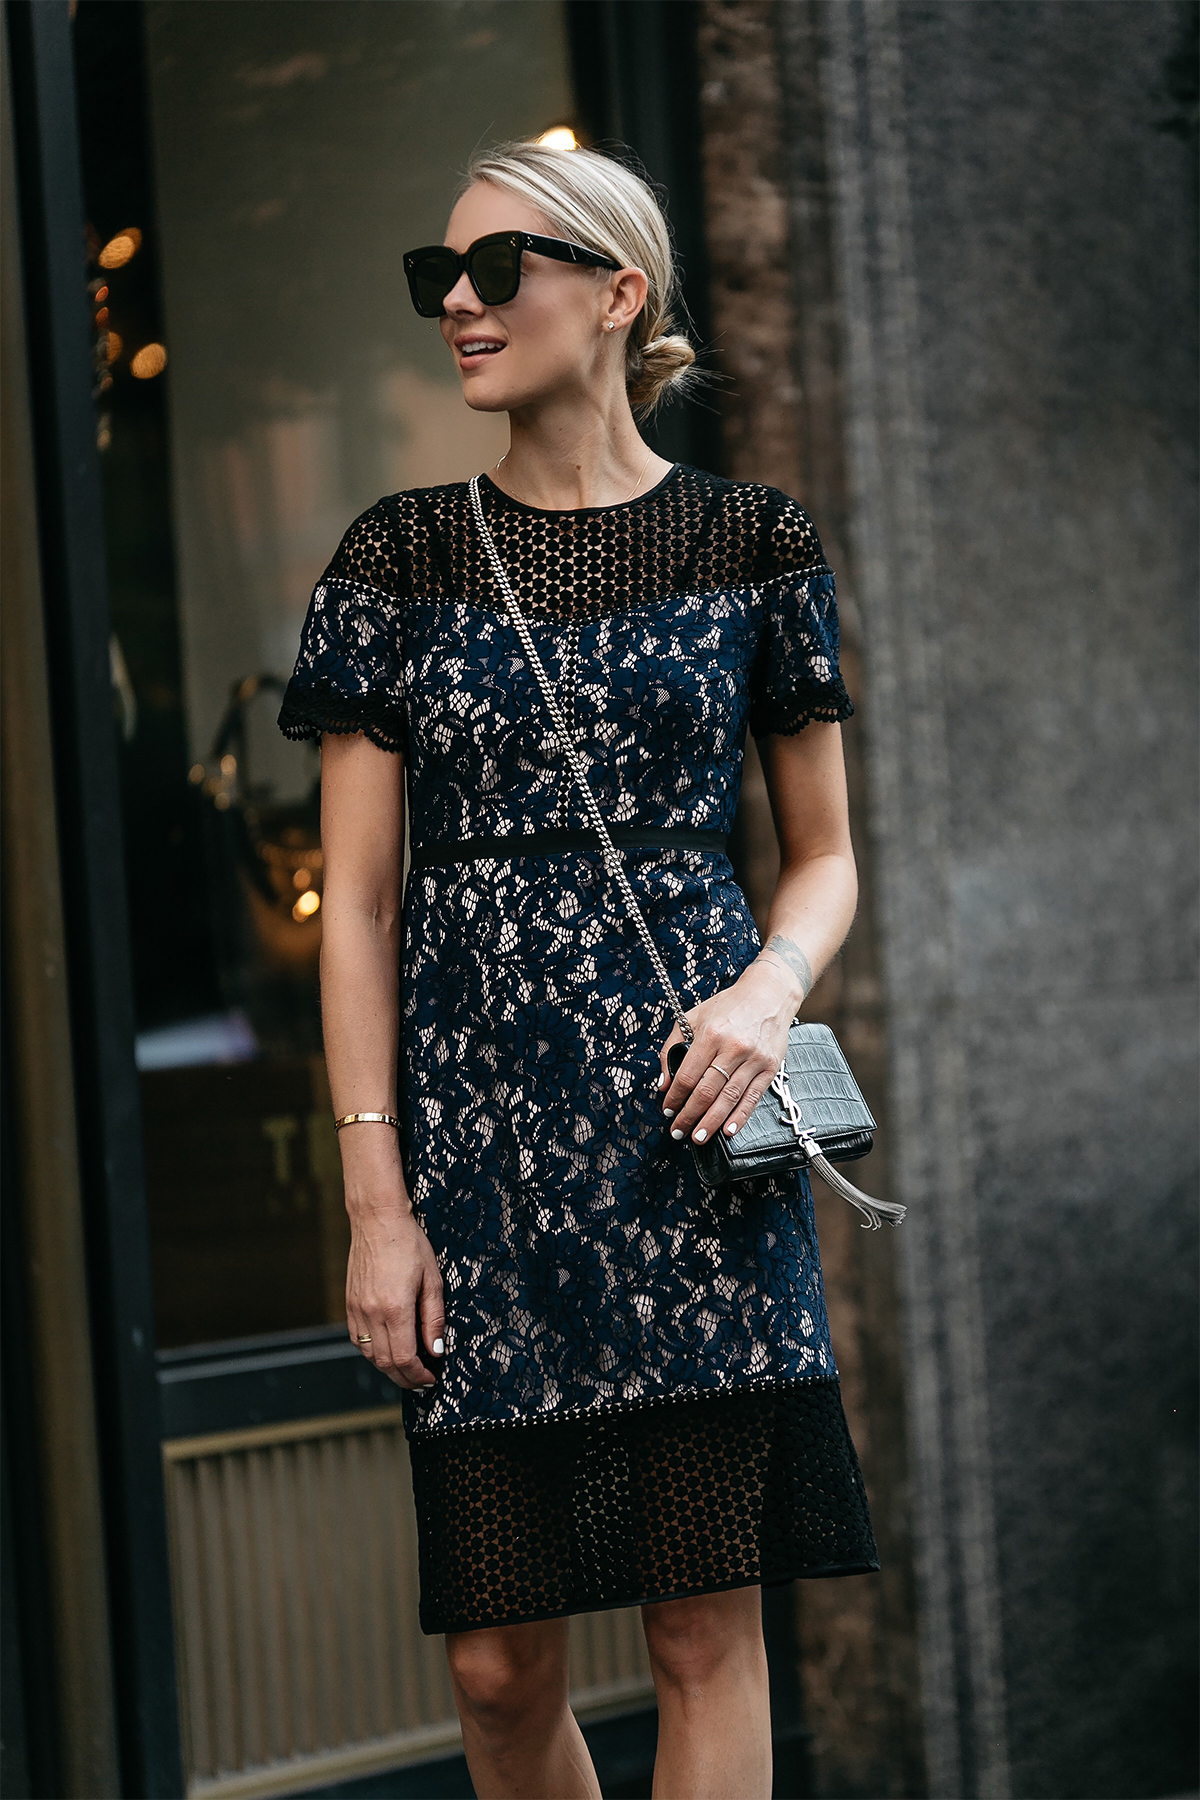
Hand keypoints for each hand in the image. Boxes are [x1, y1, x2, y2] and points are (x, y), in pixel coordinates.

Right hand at [346, 1209, 444, 1388]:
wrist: (377, 1221)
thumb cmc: (409, 1245)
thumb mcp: (432, 1280)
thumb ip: (434, 1319)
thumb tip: (436, 1351)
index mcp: (395, 1308)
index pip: (404, 1359)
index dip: (418, 1375)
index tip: (432, 1378)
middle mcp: (371, 1313)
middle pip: (386, 1363)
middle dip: (405, 1378)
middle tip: (422, 1381)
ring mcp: (356, 1309)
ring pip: (370, 1355)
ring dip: (389, 1368)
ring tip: (407, 1369)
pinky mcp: (349, 1304)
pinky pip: (358, 1340)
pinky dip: (373, 1352)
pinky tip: (388, 1350)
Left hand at [658, 960, 795, 1146]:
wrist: (768, 994)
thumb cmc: (728, 1006)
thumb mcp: (692, 1017)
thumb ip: (672, 1048)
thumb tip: (664, 1083)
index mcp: (711, 1034)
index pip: (687, 1076)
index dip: (674, 1098)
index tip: (667, 1110)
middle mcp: (733, 1048)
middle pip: (707, 1092)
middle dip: (689, 1116)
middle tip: (678, 1131)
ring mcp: (754, 1059)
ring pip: (729, 1098)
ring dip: (711, 1122)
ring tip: (698, 1137)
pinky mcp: (770, 1067)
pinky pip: (753, 1098)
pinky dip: (740, 1117)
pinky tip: (728, 1131)